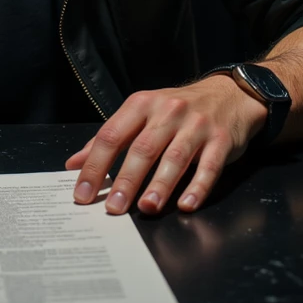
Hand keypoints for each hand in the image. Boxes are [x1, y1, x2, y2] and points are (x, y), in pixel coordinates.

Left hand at [66, 77, 266, 214]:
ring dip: (160, 185)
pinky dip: (198, 187)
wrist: (228, 94)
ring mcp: (196, 125)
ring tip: (146, 208)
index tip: (83, 193)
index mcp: (142, 104)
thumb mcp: (142, 114)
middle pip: (143, 148)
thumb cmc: (178, 109)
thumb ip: (111, 138)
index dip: (95, 165)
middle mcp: (168, 112)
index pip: (112, 135)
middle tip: (113, 208)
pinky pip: (209, 166)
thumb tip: (74, 164)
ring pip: (175, 157)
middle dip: (126, 180)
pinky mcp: (221, 140)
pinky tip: (186, 205)